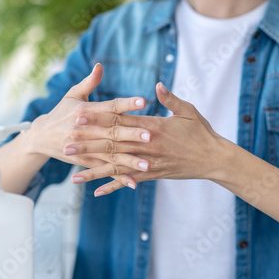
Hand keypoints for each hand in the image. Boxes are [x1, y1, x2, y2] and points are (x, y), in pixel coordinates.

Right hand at [28, 64, 150, 188]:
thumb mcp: (73, 94)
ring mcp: (85, 148)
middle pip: (112, 132)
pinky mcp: (85, 162)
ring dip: (129, 160)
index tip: (143, 100)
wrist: (41, 137)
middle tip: (150, 135)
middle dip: (131, 134)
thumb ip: (89, 82)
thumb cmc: (61, 112)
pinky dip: (118, 177)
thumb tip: (100, 65)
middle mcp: (85, 130)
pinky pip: (104, 170)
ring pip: (111, 154)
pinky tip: (133, 182)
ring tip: (148, 164)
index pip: (110, 106)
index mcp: (85, 111)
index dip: (126, 103)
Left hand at [69, 82, 225, 195]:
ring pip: (116, 168)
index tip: (79, 115)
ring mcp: (148, 162)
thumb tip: (156, 86)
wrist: (213, 159)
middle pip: (111, 145)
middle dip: (87, 145)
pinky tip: (97, 192)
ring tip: (73, 176)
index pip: (119, 121)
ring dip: (94, 172)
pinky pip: (129, 181)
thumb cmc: (202, 132)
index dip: (98, 118)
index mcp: (152, 127)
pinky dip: (114, 187)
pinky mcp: (152, 174)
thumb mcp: (187, 110)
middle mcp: (146, 146)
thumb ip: (170, 99)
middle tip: (65, 145)